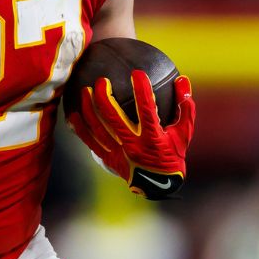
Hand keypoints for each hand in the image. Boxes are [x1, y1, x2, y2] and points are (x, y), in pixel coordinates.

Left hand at [67, 71, 195, 199]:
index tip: (137, 73)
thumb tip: (182, 79)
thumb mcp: (184, 133)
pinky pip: (90, 141)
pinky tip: (73, 113)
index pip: (146, 111)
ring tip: (85, 91)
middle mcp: (133, 146)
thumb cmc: (173, 154)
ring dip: (89, 108)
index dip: (142, 91)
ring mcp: (118, 153)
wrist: (158, 185)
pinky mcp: (108, 158)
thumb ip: (185, 108)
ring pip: (98, 128)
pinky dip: (80, 127)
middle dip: (105, 96)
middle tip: (102, 80)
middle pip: (113, 118)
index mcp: (153, 139)